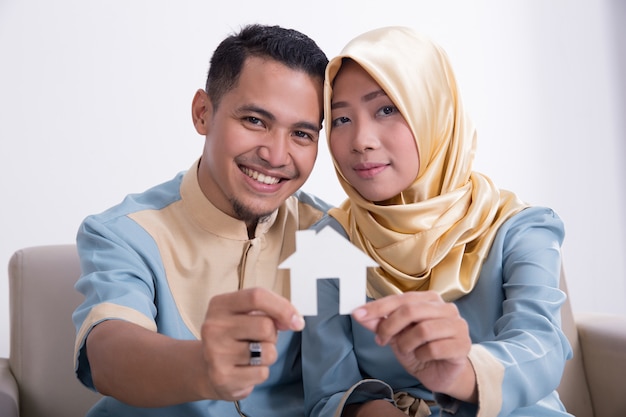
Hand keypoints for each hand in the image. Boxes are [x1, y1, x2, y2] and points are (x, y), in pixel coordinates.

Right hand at [200, 287, 304, 399]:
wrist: (207, 370)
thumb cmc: (235, 337)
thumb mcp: (245, 315)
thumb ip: (269, 310)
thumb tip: (294, 320)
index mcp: (219, 305)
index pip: (257, 297)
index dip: (282, 307)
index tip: (297, 320)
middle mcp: (213, 327)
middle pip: (265, 326)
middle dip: (273, 335)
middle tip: (260, 339)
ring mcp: (216, 353)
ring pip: (267, 352)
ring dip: (268, 355)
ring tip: (252, 355)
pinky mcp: (222, 377)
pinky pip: (262, 373)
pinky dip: (260, 372)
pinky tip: (245, 370)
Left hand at [352, 291, 475, 401]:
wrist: (441, 374)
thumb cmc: (420, 349)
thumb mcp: (396, 335)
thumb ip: (379, 323)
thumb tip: (359, 314)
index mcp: (430, 299)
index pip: (401, 298)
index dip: (377, 307)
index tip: (358, 314)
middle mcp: (446, 308)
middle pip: (411, 310)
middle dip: (390, 326)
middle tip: (381, 340)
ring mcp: (458, 325)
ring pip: (423, 330)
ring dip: (407, 344)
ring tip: (407, 350)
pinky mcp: (463, 345)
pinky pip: (435, 348)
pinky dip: (422, 355)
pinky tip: (423, 357)